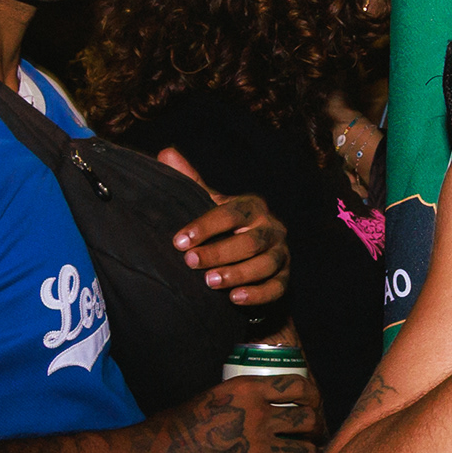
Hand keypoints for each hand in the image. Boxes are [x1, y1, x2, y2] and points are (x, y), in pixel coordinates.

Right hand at [142, 372, 321, 452]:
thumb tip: (254, 405)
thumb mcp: (209, 397)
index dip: (313, 396)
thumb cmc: (174, 427)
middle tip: (313, 438)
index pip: (298, 386)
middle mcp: (259, 417)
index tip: (313, 406)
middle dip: (316, 430)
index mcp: (248, 390)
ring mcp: (258, 449)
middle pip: (308, 420)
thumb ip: (237, 400)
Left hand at [154, 149, 292, 309]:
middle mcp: (271, 228)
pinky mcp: (284, 279)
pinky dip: (257, 294)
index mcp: (252, 207)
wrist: (248, 258)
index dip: (205, 227)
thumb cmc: (224, 228)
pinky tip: (235, 299)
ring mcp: (281, 254)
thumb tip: (167, 153)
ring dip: (237, 274)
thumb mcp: (208, 204)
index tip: (178, 241)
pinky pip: (276, 288)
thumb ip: (190, 182)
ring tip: (210, 283)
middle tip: (190, 262)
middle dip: (219, 252)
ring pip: (265, 265)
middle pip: (251, 241)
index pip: (231, 213)